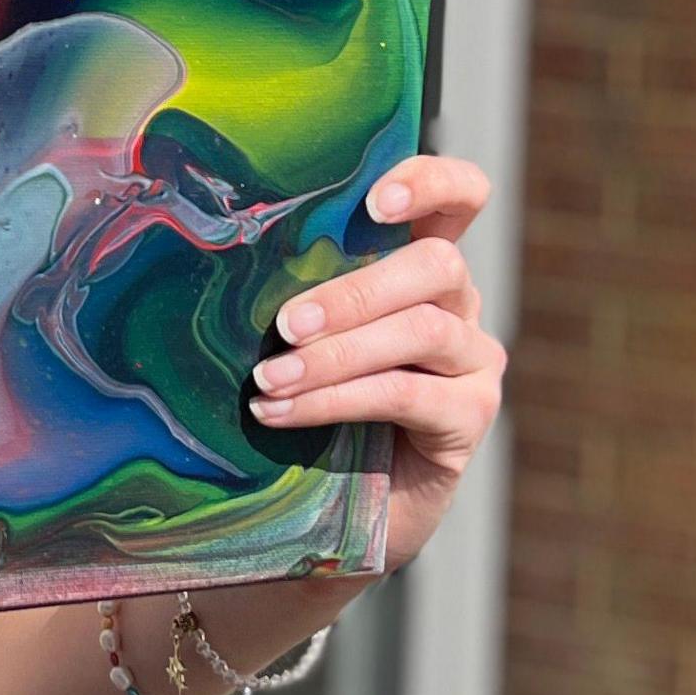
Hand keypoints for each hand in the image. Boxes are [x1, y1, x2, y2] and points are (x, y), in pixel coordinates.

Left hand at [250, 157, 502, 572]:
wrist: (334, 511)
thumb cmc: (307, 403)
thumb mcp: (304, 335)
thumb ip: (299, 290)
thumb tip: (221, 252)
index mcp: (421, 265)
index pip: (461, 196)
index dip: (430, 183)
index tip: (372, 202)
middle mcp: (460, 304)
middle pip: (436, 264)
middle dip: (352, 292)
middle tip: (283, 326)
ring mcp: (475, 360)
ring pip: (420, 329)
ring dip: (335, 354)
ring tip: (269, 381)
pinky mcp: (472, 416)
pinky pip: (406, 393)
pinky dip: (337, 400)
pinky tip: (282, 413)